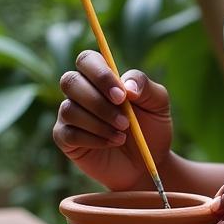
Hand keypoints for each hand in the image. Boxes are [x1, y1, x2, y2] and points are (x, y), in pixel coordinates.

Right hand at [53, 50, 173, 191]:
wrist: (148, 163)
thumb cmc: (151, 129)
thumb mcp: (159, 105)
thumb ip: (146, 87)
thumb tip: (127, 86)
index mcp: (102, 78)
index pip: (87, 60)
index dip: (100, 75)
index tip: (122, 96)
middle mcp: (81, 92)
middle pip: (70, 81)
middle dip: (99, 103)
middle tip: (125, 121)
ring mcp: (69, 114)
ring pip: (69, 109)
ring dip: (99, 124)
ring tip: (123, 136)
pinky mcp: (65, 138)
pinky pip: (69, 133)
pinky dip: (94, 139)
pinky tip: (113, 143)